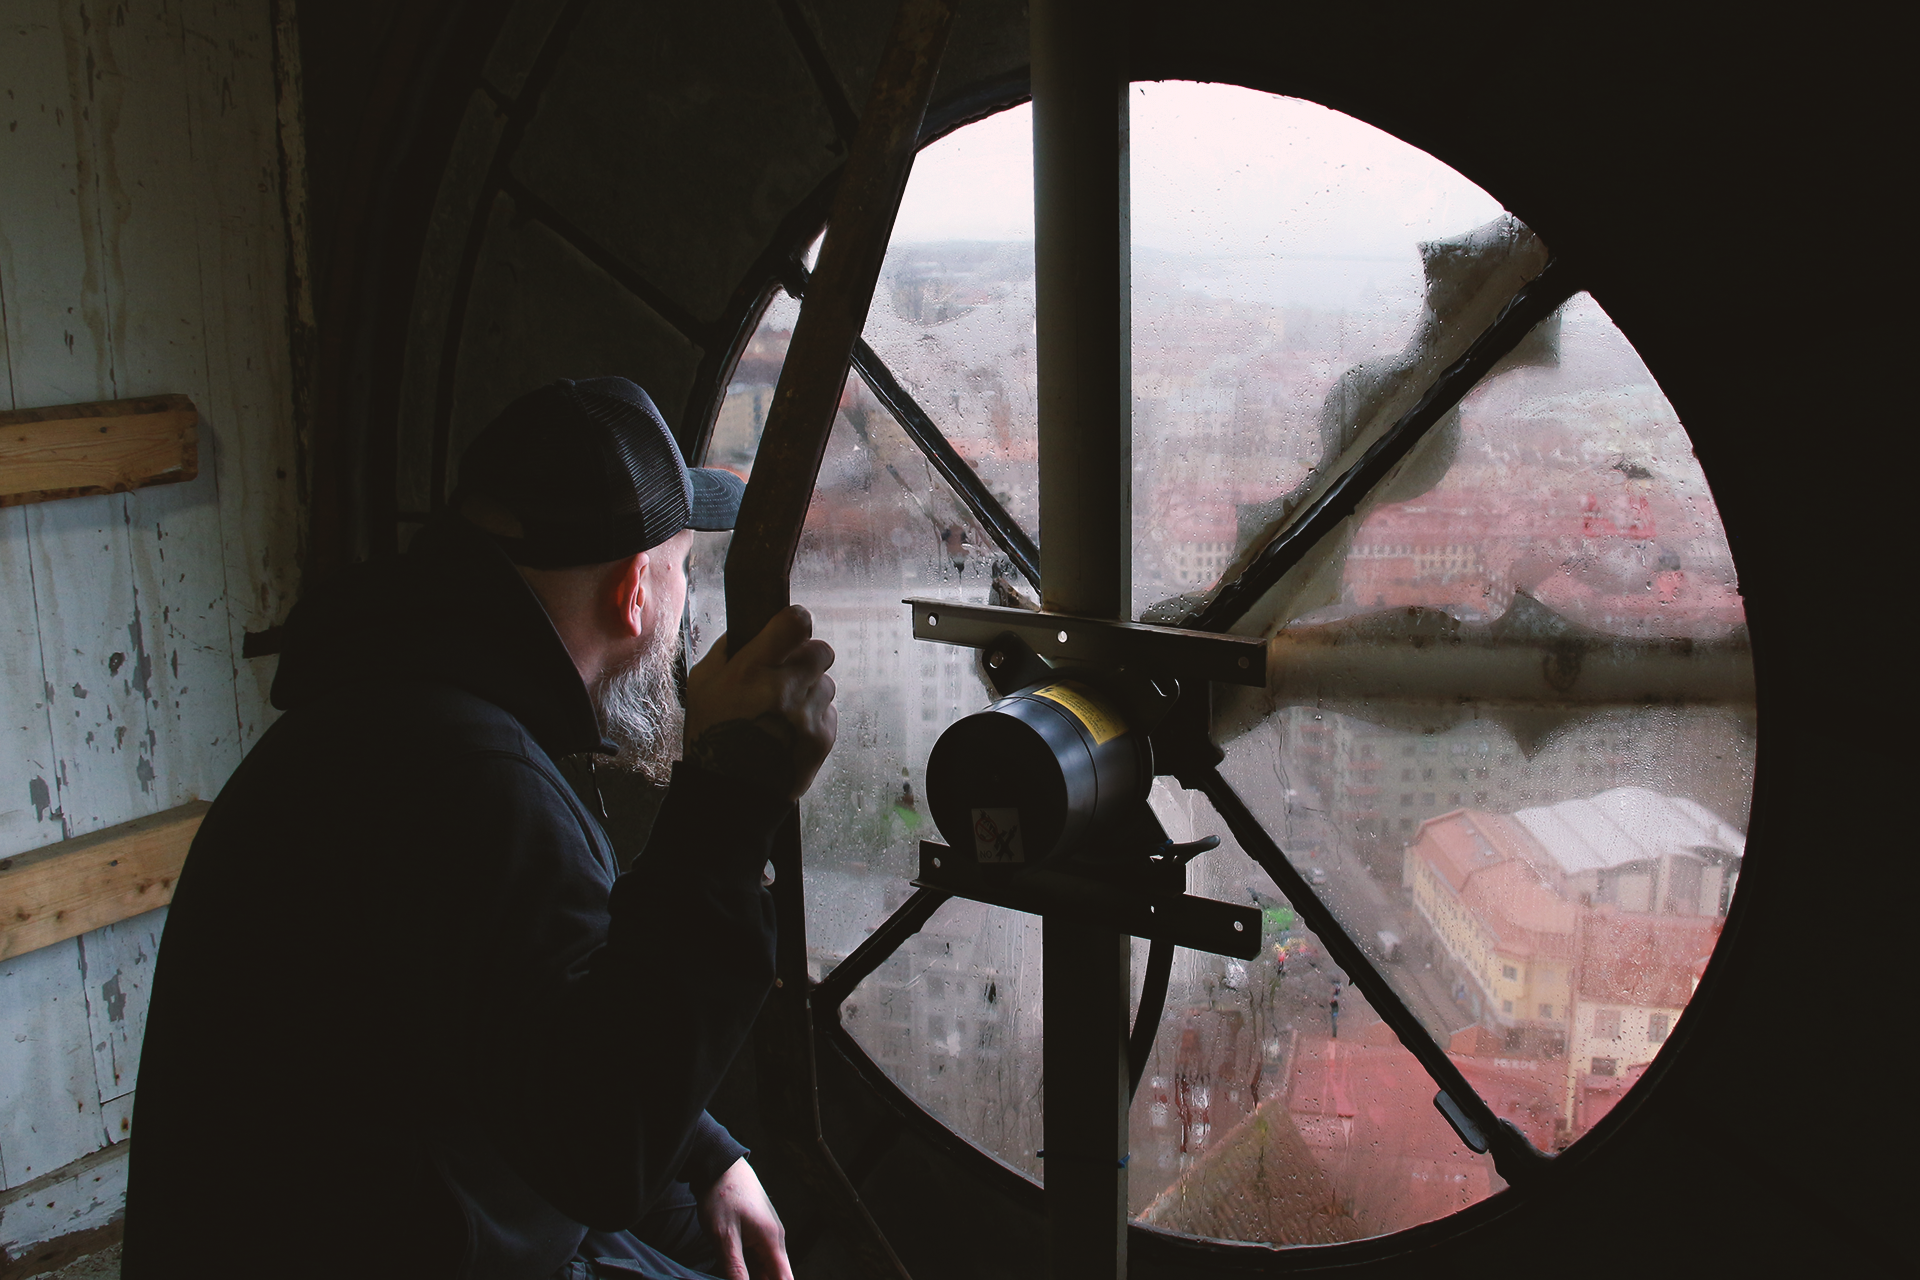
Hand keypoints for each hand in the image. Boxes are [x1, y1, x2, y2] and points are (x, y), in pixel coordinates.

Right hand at [684, 605, 836, 800]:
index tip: (789, 630)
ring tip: (783, 712)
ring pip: (826, 683)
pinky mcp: (822, 738)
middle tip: (787, 676)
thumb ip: (728, 651)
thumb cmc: (709, 736)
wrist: (729, 794)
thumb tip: (753, 629)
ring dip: (810, 691)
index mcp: (752, 669)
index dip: (795, 621)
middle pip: (821, 650)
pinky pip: (828, 711)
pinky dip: (813, 717)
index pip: (796, 621)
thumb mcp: (701, 685)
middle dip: (806, 659)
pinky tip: (789, 732)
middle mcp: (784, 689)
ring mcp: (807, 715)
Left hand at [697, 1158, 792, 1279]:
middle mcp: (774, 1239)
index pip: (785, 1279)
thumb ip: (734, 1267)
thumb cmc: (722, 1195)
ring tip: (729, 1270)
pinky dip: (744, 1266)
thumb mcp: (724, 1235)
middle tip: (735, 1275)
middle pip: (774, 1275)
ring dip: (749, 1275)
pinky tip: (729, 1267)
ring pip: (762, 1267)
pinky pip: (754, 1257)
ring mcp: (765, 1234)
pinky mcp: (755, 1231)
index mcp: (772, 1241)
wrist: (718, 1165)